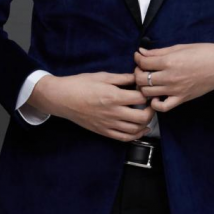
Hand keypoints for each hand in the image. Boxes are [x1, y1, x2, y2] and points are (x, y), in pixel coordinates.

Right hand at [30, 72, 154, 141]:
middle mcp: (113, 112)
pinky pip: (123, 138)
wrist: (62, 98)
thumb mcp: (102, 76)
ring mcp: (108, 124)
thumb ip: (122, 78)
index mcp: (114, 96)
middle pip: (142, 117)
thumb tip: (138, 76)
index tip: (148, 89)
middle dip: (151, 110)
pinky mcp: (103, 131)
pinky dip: (135, 135)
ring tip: (146, 115)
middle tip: (151, 103)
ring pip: (135, 130)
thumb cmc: (81, 84)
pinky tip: (139, 129)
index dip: (148, 93)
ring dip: (145, 123)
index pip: (141, 98)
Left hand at [133, 43, 213, 111]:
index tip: (139, 57)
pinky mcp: (182, 99)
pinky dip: (155, 104)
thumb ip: (158, 52)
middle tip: (142, 69)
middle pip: (141, 79)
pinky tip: (156, 96)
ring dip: (143, 87)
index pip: (143, 63)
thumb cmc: (203, 53)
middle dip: (138, 73)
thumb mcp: (180, 47)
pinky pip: (163, 107)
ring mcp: (175, 90)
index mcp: (169, 61)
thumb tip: (141, 52)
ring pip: (147, 93)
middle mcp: (170, 77)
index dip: (138, 59)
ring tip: (148, 81)